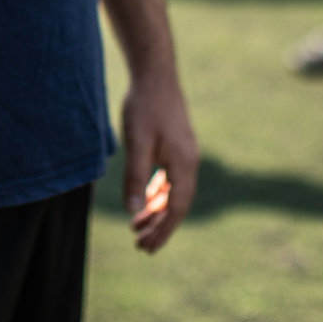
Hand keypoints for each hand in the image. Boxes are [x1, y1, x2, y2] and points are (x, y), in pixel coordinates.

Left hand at [120, 74, 198, 252]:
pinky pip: (170, 178)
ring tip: (138, 226)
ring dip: (157, 210)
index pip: (176, 208)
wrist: (155, 73)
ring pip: (173, 192)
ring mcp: (184, 153)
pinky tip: (145, 200)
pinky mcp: (176, 145)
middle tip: (140, 245)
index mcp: (183, 164)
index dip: (162, 230)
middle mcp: (189, 161)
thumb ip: (136, 177)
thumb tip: (133, 209)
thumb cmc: (145, 106)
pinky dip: (158, 193)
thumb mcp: (137, 143)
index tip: (147, 248)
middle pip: (177, 204)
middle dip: (159, 226)